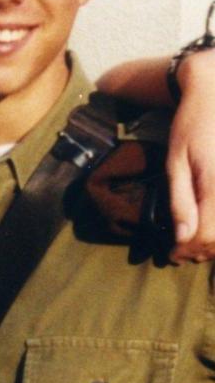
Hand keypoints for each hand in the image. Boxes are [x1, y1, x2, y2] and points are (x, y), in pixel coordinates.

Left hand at [166, 49, 214, 261]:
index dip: (189, 251)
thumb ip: (180, 201)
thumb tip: (182, 238)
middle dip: (202, 251)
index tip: (173, 255)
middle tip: (181, 252)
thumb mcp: (175, 162)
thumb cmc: (191, 127)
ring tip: (195, 242)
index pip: (207, 236)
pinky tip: (210, 224)